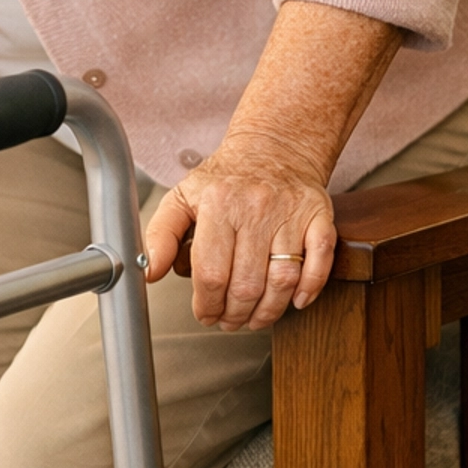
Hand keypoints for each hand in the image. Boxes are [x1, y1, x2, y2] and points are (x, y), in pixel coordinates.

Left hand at [144, 132, 336, 329]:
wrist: (272, 146)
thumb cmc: (225, 179)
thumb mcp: (182, 198)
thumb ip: (160, 234)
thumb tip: (147, 271)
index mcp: (218, 203)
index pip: (211, 273)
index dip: (207, 304)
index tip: (205, 314)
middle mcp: (255, 207)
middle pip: (246, 283)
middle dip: (235, 314)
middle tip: (229, 321)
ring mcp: (290, 212)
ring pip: (283, 279)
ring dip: (268, 310)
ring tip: (255, 318)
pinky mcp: (318, 214)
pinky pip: (320, 260)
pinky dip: (310, 287)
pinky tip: (295, 300)